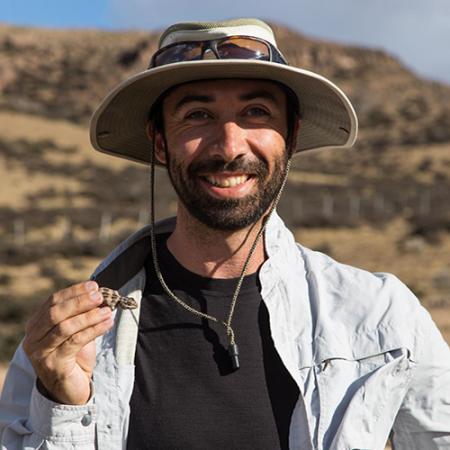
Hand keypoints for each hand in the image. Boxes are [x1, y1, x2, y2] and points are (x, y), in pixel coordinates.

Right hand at [23, 281, 113, 404]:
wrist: (71, 389)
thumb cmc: (75, 356)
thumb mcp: (77, 331)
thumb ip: (82, 313)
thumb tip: (99, 293)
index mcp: (36, 325)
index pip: (53, 301)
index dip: (74, 291)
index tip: (93, 285)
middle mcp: (33, 338)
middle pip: (56, 313)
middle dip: (80, 301)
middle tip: (100, 295)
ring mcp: (41, 353)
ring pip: (65, 327)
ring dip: (89, 316)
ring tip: (107, 310)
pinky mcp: (53, 365)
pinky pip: (75, 342)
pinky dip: (94, 329)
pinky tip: (107, 323)